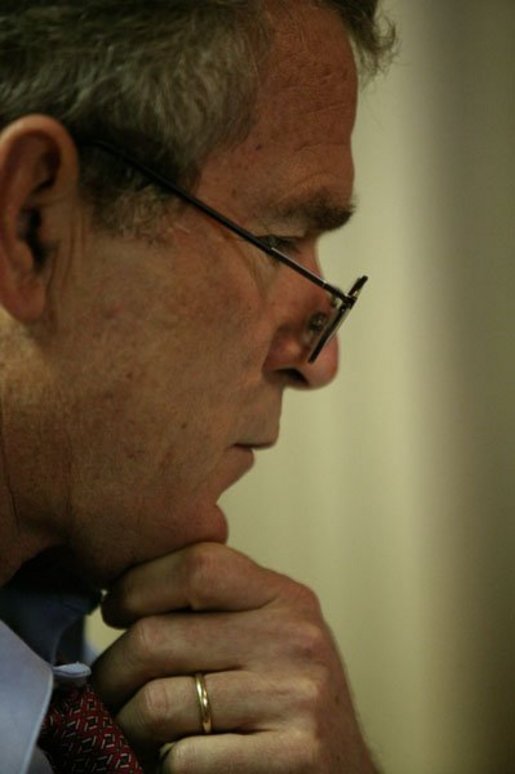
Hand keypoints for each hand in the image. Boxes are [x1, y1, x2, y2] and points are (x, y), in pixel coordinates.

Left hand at [92, 542, 376, 772]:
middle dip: (111, 670)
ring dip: (125, 725)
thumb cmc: (289, 701)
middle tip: (104, 689)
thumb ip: (219, 607)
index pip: (197, 564)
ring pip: (158, 703)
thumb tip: (123, 591)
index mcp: (286, 598)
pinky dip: (160, 766)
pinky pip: (183, 759)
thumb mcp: (270, 635)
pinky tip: (169, 761)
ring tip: (127, 729)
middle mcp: (295, 639)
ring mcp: (297, 698)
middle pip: (158, 636)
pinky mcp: (293, 757)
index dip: (137, 585)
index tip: (116, 611)